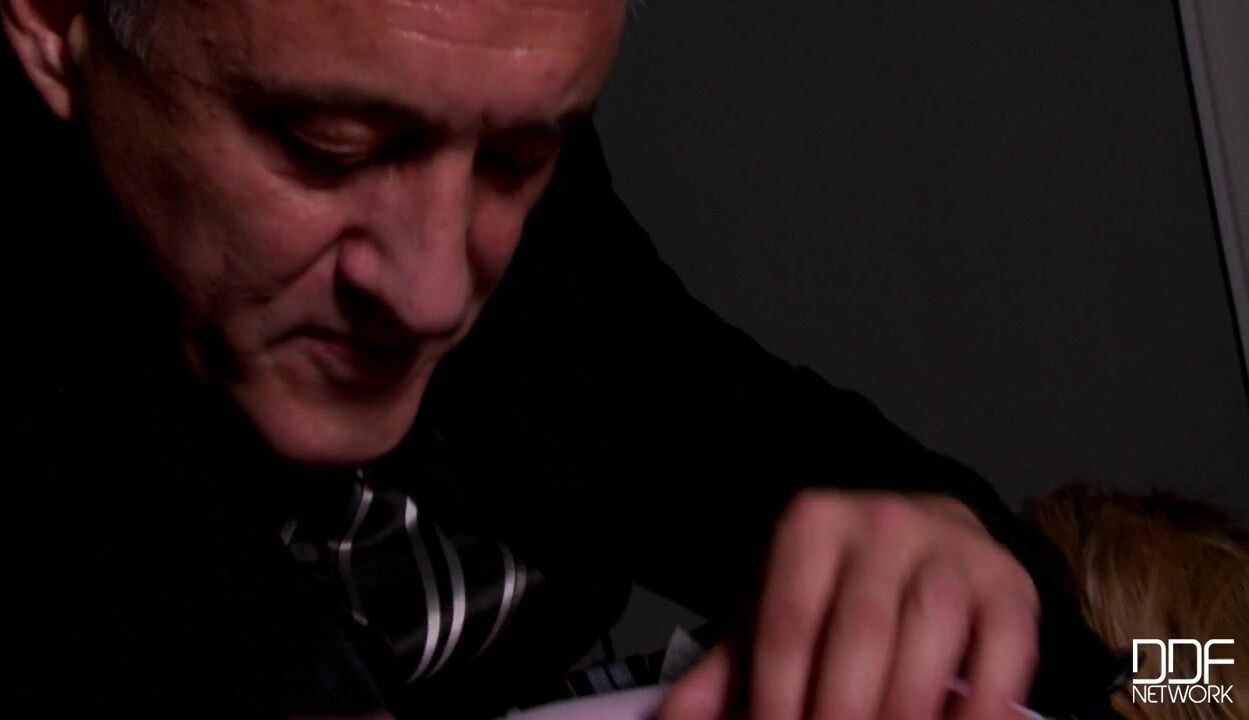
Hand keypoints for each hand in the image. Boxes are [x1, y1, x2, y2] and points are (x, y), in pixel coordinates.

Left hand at [658, 490, 1039, 719]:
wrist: (924, 533)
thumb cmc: (835, 586)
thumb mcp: (772, 612)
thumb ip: (725, 672)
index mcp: (811, 524)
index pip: (788, 623)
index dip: (776, 698)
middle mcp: (884, 523)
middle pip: (859, 634)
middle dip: (841, 712)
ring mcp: (952, 549)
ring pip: (930, 636)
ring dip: (905, 712)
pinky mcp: (1010, 584)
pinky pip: (1003, 652)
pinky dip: (981, 706)